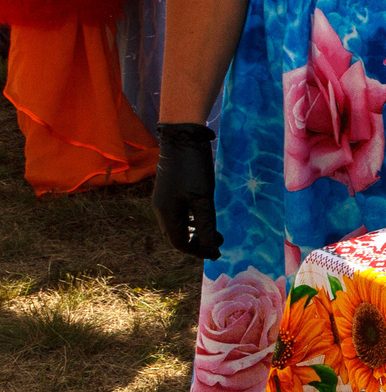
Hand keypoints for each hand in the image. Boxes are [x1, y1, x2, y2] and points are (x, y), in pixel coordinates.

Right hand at [153, 122, 222, 258]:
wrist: (182, 137)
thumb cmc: (193, 167)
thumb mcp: (203, 197)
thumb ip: (206, 223)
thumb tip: (210, 247)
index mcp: (166, 213)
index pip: (180, 243)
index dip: (198, 251)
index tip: (218, 254)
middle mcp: (161, 209)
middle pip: (177, 236)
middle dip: (197, 244)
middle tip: (218, 246)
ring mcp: (164, 198)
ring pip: (178, 224)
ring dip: (196, 232)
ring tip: (215, 234)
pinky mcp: (170, 189)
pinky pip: (179, 213)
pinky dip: (192, 220)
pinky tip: (204, 217)